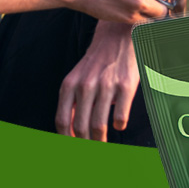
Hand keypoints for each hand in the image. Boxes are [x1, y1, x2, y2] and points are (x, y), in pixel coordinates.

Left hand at [56, 21, 138, 140]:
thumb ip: (72, 102)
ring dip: (101, 140)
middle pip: (81, 127)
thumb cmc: (96, 63)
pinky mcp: (125, 85)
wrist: (118, 36)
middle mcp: (85, 85)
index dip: (66, 140)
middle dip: (85, 144)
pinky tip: (119, 124)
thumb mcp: (77, 78)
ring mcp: (105, 85)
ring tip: (103, 143)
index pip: (62, 121)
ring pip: (99, 126)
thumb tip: (69, 131)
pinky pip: (120, 117)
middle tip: (91, 151)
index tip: (72, 150)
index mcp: (70, 85)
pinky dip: (119, 125)